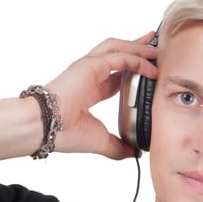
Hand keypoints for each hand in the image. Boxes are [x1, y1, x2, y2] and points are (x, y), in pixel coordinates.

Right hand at [45, 32, 157, 158]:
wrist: (46, 127)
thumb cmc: (63, 132)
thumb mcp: (101, 140)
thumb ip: (119, 146)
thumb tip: (135, 153)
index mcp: (91, 89)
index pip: (118, 75)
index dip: (135, 71)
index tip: (151, 71)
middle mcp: (91, 75)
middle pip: (118, 54)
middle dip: (138, 49)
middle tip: (155, 48)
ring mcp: (90, 67)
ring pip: (119, 48)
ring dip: (139, 48)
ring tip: (156, 49)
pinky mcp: (91, 65)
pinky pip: (120, 57)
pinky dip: (138, 60)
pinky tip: (151, 68)